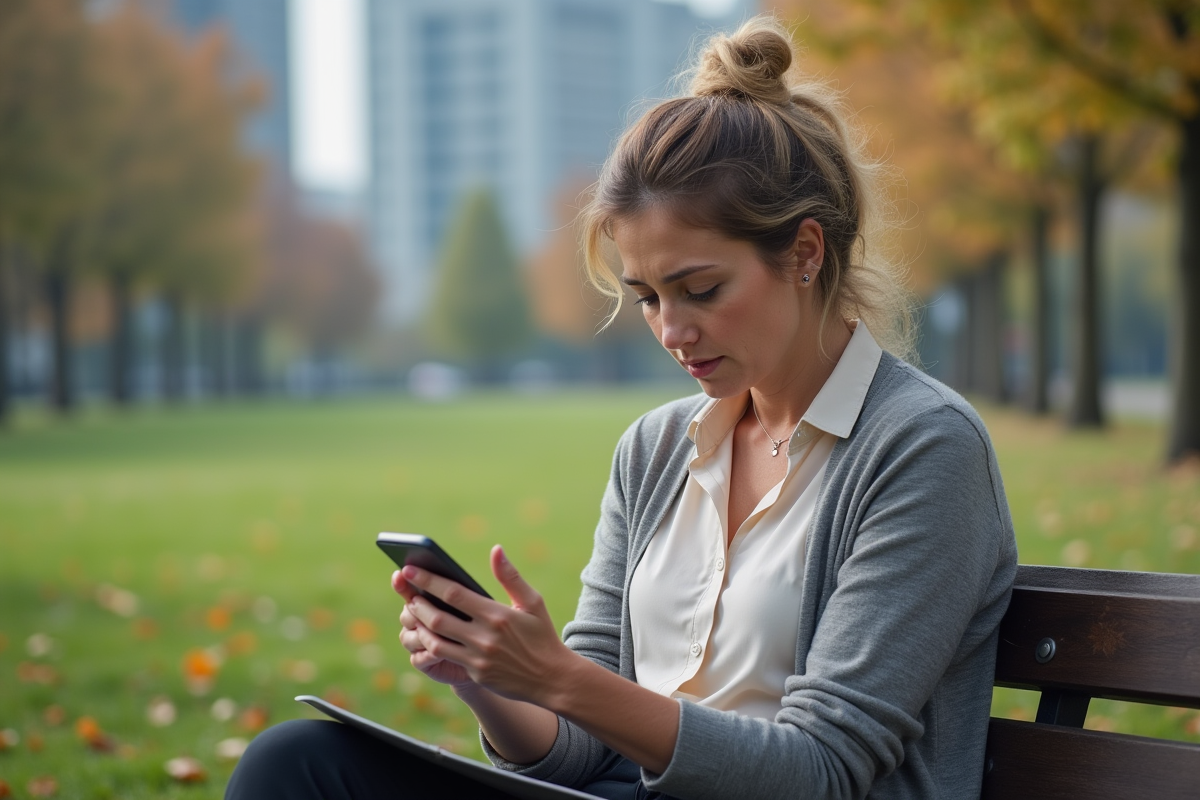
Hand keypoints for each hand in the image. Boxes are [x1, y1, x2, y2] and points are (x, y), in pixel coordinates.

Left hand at [400, 545, 574, 705]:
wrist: (552, 679)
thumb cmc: (542, 635)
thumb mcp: (532, 602)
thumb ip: (510, 576)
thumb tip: (495, 549)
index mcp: (497, 615)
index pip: (454, 593)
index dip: (428, 580)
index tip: (409, 569)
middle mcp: (484, 637)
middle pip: (438, 618)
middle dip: (418, 604)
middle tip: (408, 594)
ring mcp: (478, 658)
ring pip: (435, 642)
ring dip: (420, 627)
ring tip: (414, 614)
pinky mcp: (476, 674)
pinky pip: (446, 658)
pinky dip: (432, 645)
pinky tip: (427, 636)